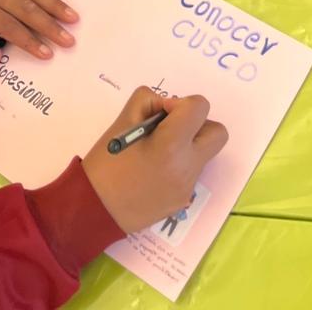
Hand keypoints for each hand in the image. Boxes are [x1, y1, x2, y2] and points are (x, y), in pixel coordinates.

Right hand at [82, 87, 227, 233]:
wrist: (94, 209)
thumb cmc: (106, 162)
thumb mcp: (123, 119)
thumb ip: (149, 101)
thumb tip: (168, 108)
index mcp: (172, 144)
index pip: (200, 107)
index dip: (180, 104)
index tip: (161, 114)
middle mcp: (187, 167)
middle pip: (217, 133)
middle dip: (198, 125)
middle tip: (171, 129)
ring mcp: (187, 187)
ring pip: (204, 154)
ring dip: (188, 145)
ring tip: (159, 152)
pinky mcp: (182, 201)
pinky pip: (191, 173)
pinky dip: (179, 166)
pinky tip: (154, 172)